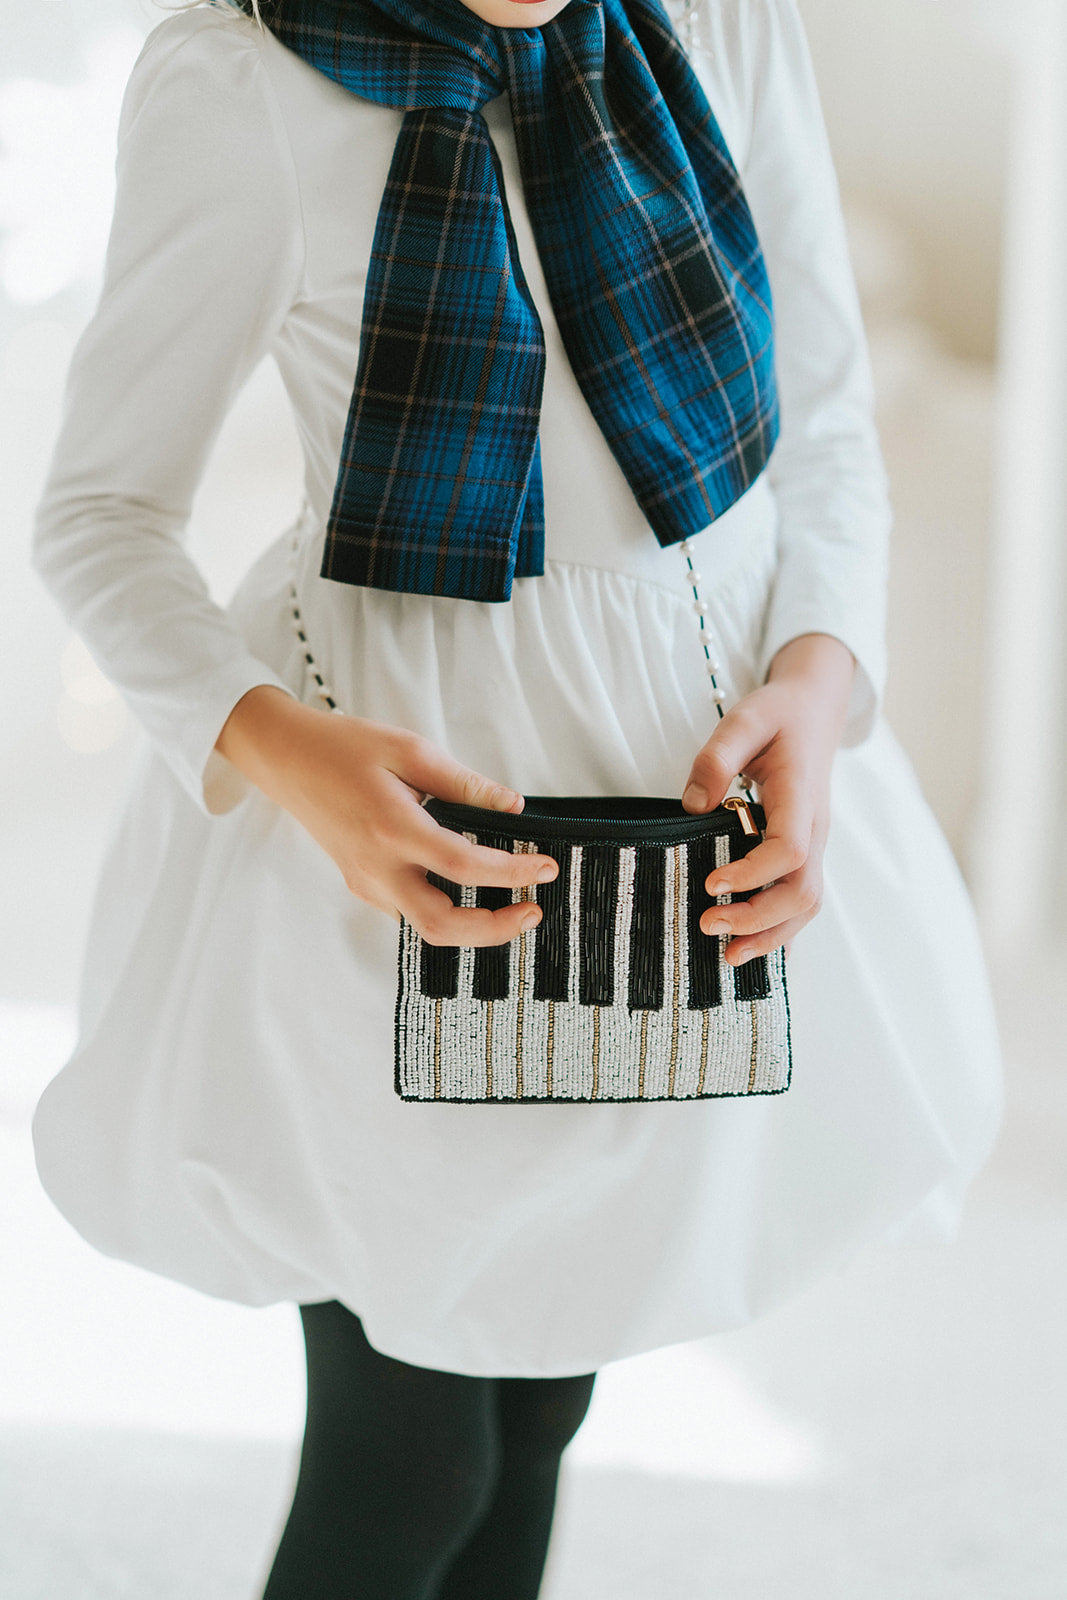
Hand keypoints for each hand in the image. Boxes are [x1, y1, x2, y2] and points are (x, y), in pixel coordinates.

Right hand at [215, 686, 556, 945]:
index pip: (463, 865)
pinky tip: (469, 890)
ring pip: (425, 926)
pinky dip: (446, 911)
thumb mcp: (410, 750)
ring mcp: (366, 881)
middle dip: (494, 930)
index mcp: (392, 827)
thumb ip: (464, 783)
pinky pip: (409, 912)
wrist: (285, 758)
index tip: (545, 868)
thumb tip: (512, 807)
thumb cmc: (344, 747)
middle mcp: (377, 866)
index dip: (511, 873)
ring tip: (511, 902)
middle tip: (532, 911)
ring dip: (473, 926)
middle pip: (441, 926)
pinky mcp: (361, 883)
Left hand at [680, 634, 855, 964]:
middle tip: (709, 926)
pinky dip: (778, 926)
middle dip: (759, 918)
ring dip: (771, 933)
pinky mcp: (805, 850)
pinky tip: (750, 944)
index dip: (752, 875)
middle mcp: (815, 827)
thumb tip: (693, 805)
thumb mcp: (744, 720)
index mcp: (800, 796)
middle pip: (804, 890)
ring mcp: (814, 842)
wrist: (815, 709)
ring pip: (808, 902)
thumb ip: (717, 757)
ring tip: (727, 955)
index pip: (789, 849)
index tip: (710, 885)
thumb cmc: (778, 715)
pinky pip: (801, 896)